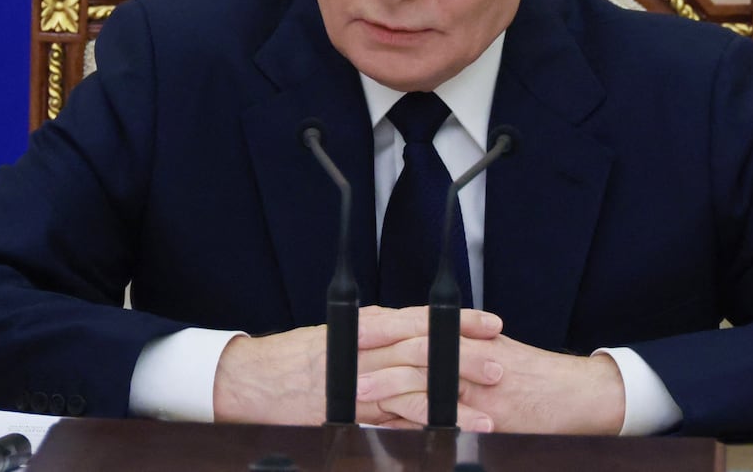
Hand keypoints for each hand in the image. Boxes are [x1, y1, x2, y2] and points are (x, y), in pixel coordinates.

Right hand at [211, 305, 501, 426]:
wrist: (252, 380)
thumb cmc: (293, 359)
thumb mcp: (338, 336)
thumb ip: (374, 338)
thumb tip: (412, 335)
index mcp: (365, 327)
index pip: (421, 320)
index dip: (458, 322)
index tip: (491, 324)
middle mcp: (365, 350)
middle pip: (425, 350)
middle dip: (464, 357)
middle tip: (500, 363)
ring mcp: (358, 382)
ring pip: (415, 385)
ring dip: (453, 397)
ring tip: (488, 406)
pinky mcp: (351, 411)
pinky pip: (394, 418)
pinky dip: (425, 424)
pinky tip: (451, 432)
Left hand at [359, 328, 625, 433]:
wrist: (577, 392)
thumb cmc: (534, 375)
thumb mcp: (494, 351)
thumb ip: (459, 350)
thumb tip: (422, 351)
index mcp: (467, 338)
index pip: (417, 329)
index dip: (382, 331)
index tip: (350, 334)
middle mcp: (469, 356)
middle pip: (413, 352)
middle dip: (376, 360)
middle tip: (342, 367)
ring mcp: (477, 385)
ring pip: (424, 383)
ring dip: (388, 390)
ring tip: (358, 397)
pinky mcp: (487, 413)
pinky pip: (448, 416)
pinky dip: (420, 421)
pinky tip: (397, 428)